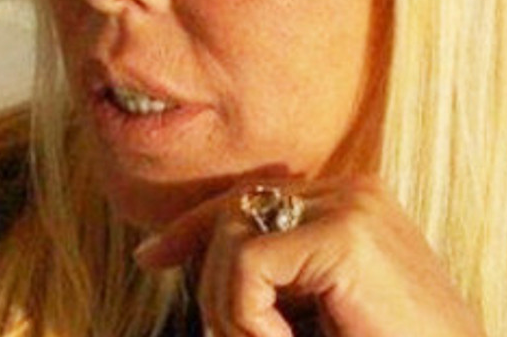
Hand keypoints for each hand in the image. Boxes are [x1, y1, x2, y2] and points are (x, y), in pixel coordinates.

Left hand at [132, 177, 485, 336]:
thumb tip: (168, 251)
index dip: (193, 228)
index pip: (250, 198)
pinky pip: (248, 265)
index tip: (153, 257)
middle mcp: (352, 190)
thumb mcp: (314, 307)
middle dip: (209, 282)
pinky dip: (246, 317)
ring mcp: (353, 205)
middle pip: (232, 211)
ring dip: (229, 310)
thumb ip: (269, 275)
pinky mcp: (348, 235)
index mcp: (350, 201)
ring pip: (232, 236)